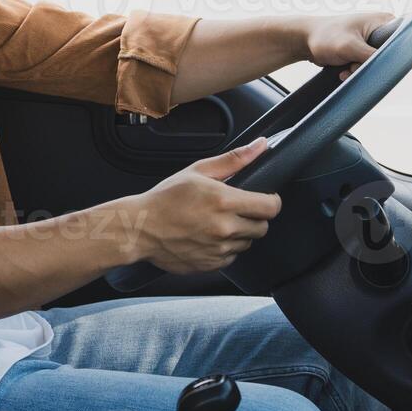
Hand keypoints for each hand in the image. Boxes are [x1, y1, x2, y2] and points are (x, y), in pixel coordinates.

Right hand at [124, 137, 280, 273]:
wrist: (140, 229)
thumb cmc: (165, 199)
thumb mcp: (197, 171)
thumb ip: (234, 160)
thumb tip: (260, 146)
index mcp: (224, 201)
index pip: (271, 207)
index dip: (271, 201)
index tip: (263, 198)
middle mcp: (225, 228)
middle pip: (263, 227)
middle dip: (254, 217)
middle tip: (235, 209)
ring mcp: (219, 249)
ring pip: (247, 243)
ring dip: (239, 233)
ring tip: (216, 223)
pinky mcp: (211, 264)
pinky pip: (232, 257)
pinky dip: (225, 248)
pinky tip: (207, 237)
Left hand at [303, 12, 394, 80]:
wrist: (303, 41)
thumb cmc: (326, 37)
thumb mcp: (351, 47)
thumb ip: (372, 57)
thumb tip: (389, 68)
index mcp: (384, 21)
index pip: (401, 41)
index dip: (391, 55)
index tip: (372, 61)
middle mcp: (380, 30)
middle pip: (387, 56)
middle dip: (370, 65)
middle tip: (353, 65)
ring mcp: (370, 42)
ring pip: (375, 65)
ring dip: (360, 71)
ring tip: (345, 69)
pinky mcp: (361, 52)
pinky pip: (365, 67)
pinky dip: (355, 72)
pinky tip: (342, 72)